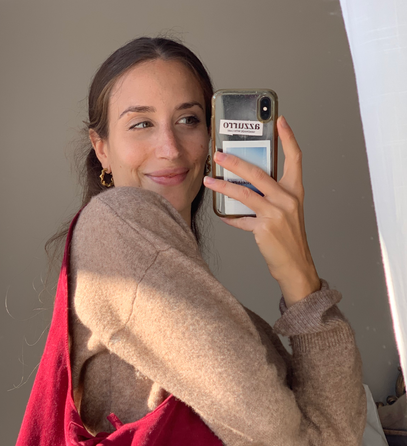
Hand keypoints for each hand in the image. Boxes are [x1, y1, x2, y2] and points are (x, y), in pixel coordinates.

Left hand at [203, 116, 320, 306]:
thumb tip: (247, 185)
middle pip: (259, 172)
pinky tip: (221, 214)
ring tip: (209, 180)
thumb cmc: (289, 239)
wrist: (295, 266)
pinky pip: (241, 219)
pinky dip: (229, 217)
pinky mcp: (264, 228)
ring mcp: (276, 213)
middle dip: (236, 161)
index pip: (295, 158)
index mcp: (295, 191)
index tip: (280, 120)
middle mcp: (288, 199)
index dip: (288, 138)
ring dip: (223, 186)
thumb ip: (271, 196)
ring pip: (244, 193)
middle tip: (219, 154)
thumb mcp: (286, 212)